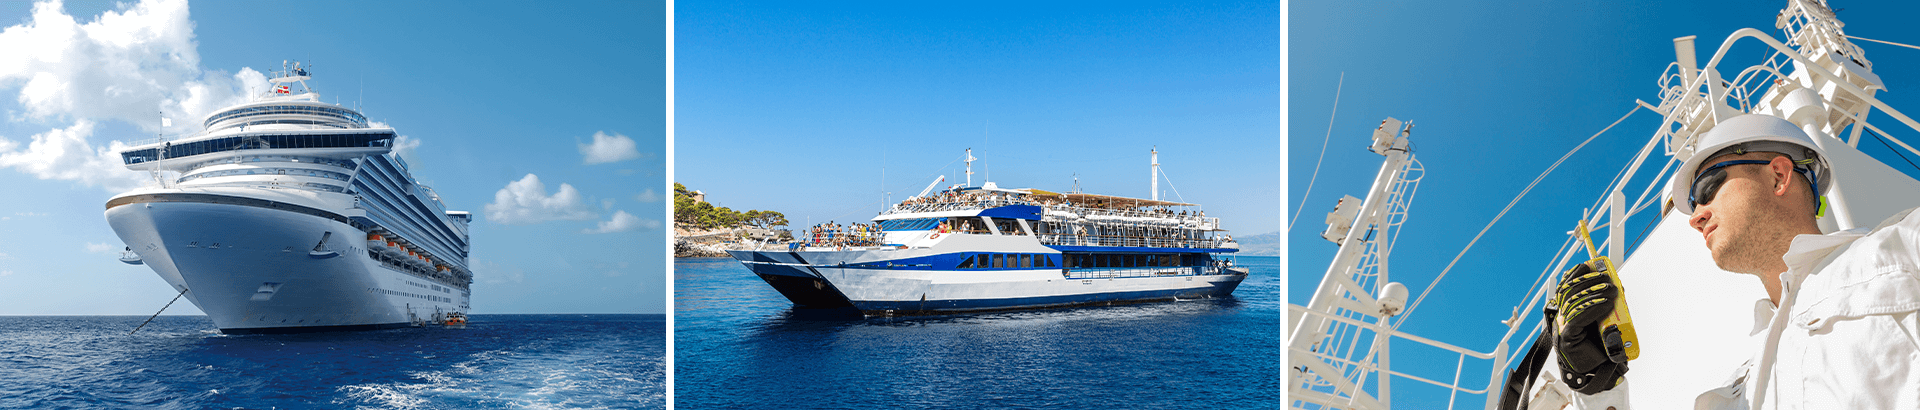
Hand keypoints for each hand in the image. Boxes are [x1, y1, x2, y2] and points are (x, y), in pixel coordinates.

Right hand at [1552, 258, 1628, 393]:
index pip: (1566, 288)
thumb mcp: (1605, 321)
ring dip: (1594, 292)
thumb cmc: (1602, 348)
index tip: (1588, 265)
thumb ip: (1606, 306)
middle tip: (1607, 279)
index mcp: (1568, 312)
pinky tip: (1606, 303)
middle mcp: (1562, 318)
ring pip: (1573, 302)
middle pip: (1569, 292)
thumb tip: (1616, 288)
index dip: (1574, 275)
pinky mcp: (1568, 337)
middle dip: (1588, 281)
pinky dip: (1593, 308)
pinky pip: (1578, 318)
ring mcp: (1563, 328)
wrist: (1600, 372)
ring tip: (1611, 290)